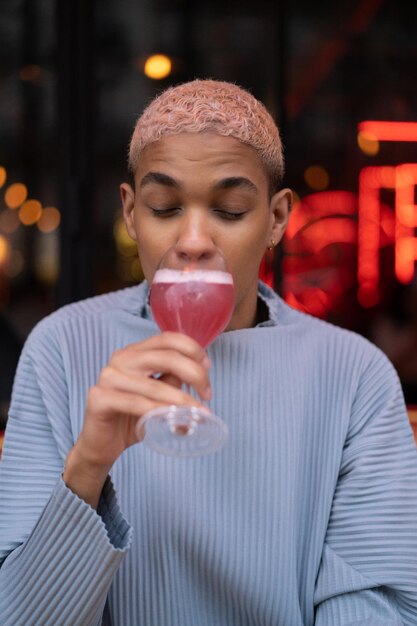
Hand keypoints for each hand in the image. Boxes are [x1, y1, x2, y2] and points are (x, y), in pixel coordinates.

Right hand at [63, 332, 210, 506]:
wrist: (102, 445)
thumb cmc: (132, 417)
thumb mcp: (158, 395)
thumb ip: (173, 380)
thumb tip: (200, 374)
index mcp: (135, 352)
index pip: (168, 338)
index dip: (192, 350)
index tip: (207, 368)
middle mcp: (120, 359)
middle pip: (166, 357)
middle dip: (194, 374)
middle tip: (208, 394)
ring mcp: (108, 377)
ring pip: (155, 386)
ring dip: (183, 401)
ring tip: (199, 415)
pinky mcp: (100, 398)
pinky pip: (138, 405)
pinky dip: (161, 413)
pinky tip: (176, 422)